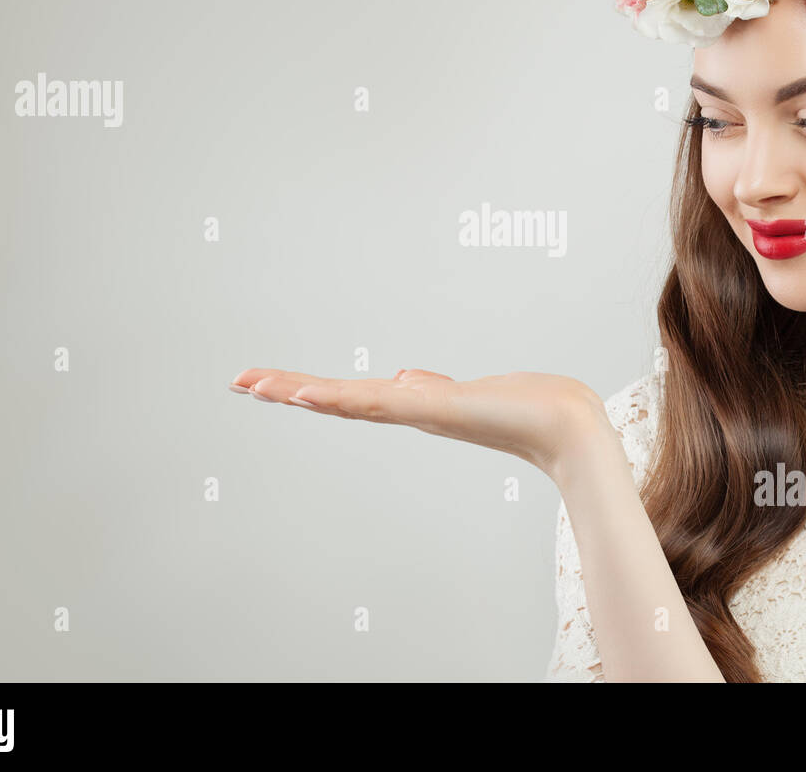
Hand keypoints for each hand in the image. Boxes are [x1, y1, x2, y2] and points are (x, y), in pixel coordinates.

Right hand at [228, 366, 616, 480]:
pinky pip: (378, 402)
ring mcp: (419, 412)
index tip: (265, 383)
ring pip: (348, 400)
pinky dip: (340, 398)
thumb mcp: (467, 391)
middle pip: (336, 399)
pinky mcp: (435, 408)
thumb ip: (430, 388)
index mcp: (412, 405)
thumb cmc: (527, 408)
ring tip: (255, 384)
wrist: (568, 428)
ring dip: (299, 391)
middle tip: (237, 382)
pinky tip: (307, 394)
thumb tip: (404, 378)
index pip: (347, 395)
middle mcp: (410, 411)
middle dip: (285, 390)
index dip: (305, 390)